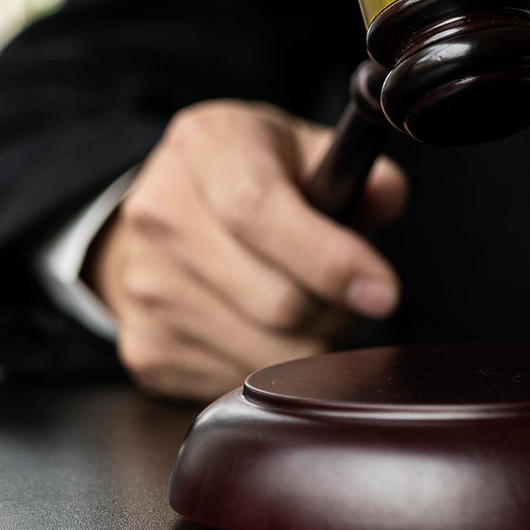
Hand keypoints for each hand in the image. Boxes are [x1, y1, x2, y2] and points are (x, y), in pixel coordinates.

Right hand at [88, 100, 407, 401]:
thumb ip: (353, 168)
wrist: (166, 214)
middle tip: (353, 299)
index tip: (384, 293)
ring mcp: (145, 286)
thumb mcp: (303, 149)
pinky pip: (233, 383)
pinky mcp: (145, 346)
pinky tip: (267, 329)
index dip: (329, 260)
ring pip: (264, 355)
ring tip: (311, 310)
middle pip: (274, 300)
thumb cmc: (252, 177)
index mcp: (207, 146)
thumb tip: (382, 197)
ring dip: (311, 345)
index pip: (258, 211)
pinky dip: (270, 370)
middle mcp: (161, 213)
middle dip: (338, 314)